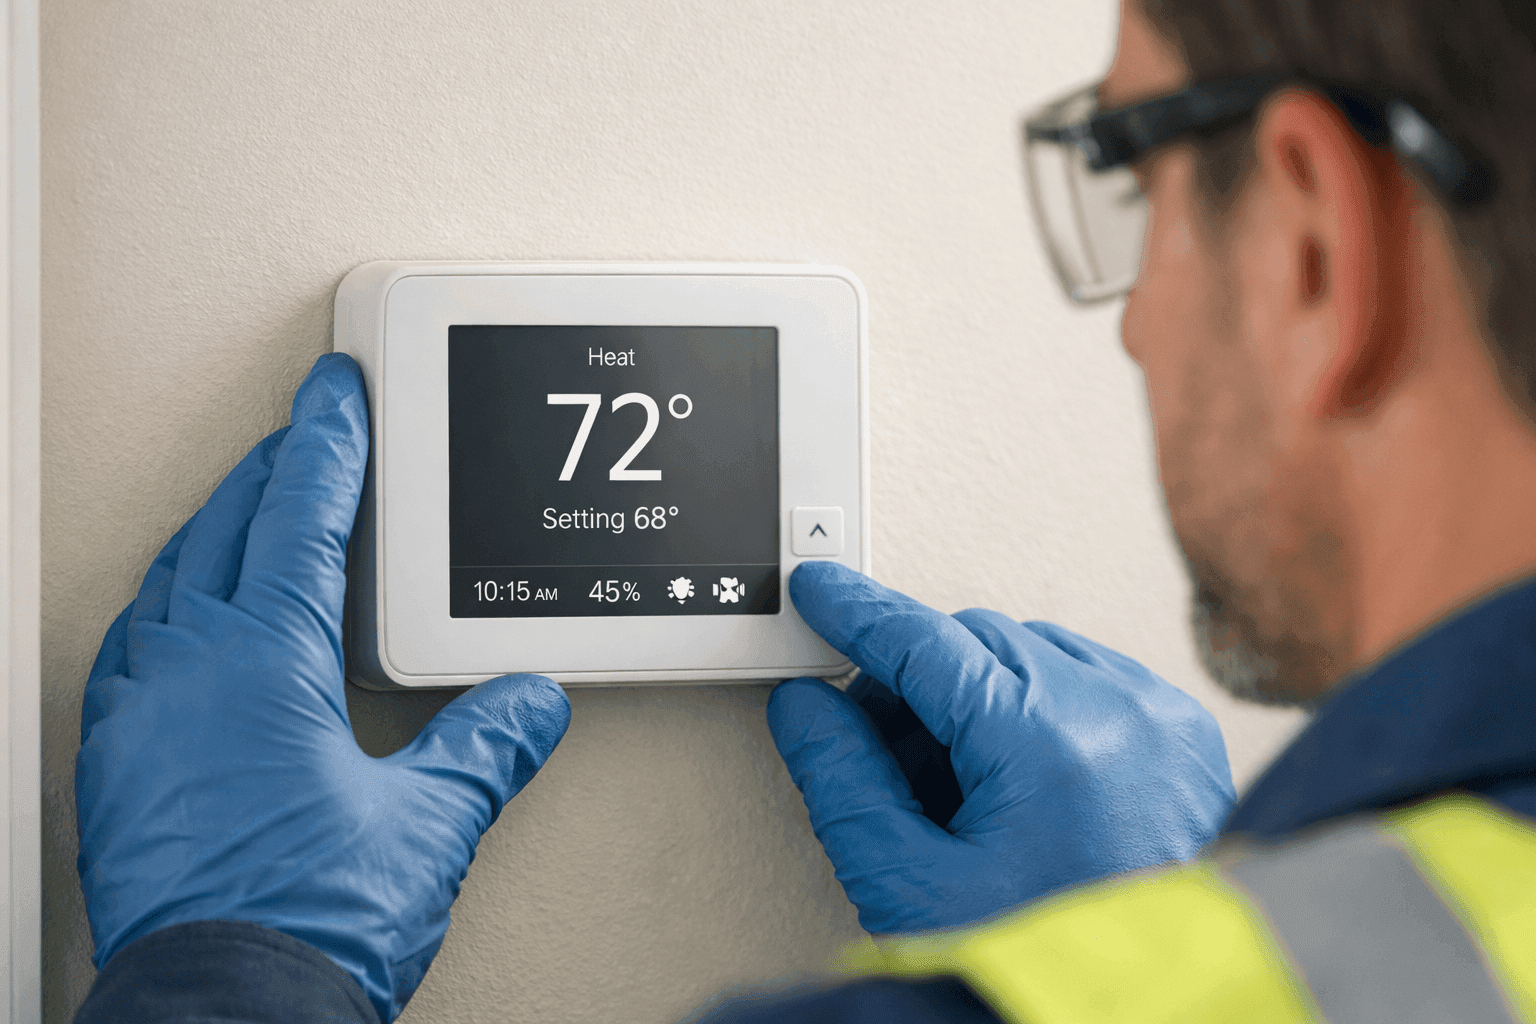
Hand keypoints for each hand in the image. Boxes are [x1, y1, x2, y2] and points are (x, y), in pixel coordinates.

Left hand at [75, 354, 570, 1021]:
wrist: (218, 1010)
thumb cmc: (304, 921)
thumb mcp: (427, 826)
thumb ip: (485, 747)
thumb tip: (528, 702)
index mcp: (262, 663)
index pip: (299, 520)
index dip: (326, 448)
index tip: (335, 397)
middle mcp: (185, 672)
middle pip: (228, 532)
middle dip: (273, 472)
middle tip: (306, 435)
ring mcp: (138, 716)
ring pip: (170, 582)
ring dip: (217, 532)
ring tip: (250, 511)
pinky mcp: (116, 765)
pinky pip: (132, 648)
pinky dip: (169, 607)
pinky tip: (184, 621)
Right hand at [768, 561, 1232, 934]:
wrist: (1154, 1013)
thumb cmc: (1043, 963)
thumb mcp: (912, 885)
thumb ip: (845, 782)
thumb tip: (807, 709)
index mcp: (1045, 740)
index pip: (923, 640)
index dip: (857, 614)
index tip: (818, 592)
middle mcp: (1114, 709)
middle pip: (973, 642)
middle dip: (915, 684)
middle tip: (885, 758)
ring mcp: (1157, 716)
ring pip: (1028, 652)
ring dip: (976, 696)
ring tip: (963, 795)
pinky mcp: (1183, 734)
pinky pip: (1087, 676)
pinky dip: (1038, 707)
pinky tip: (1020, 782)